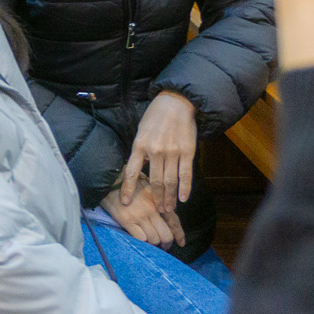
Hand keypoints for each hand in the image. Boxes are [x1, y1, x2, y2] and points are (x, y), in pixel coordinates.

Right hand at [103, 185, 185, 249]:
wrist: (110, 180)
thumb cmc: (129, 184)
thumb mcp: (148, 188)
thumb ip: (158, 201)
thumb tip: (166, 214)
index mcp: (158, 201)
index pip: (174, 221)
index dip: (179, 235)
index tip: (181, 243)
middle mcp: (152, 210)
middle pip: (166, 235)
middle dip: (166, 243)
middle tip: (162, 245)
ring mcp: (140, 216)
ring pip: (154, 239)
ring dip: (152, 243)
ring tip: (149, 242)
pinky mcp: (127, 221)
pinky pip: (141, 238)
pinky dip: (142, 241)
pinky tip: (139, 238)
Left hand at [122, 91, 197, 206]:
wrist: (176, 102)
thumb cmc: (155, 116)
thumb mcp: (141, 131)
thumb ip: (140, 150)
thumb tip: (140, 168)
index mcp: (139, 145)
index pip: (131, 172)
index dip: (127, 189)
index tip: (125, 203)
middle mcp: (155, 151)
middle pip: (155, 181)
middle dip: (156, 198)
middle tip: (157, 211)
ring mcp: (172, 152)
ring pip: (170, 181)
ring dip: (170, 198)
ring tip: (169, 209)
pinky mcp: (187, 152)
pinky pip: (186, 174)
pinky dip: (185, 189)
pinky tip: (183, 199)